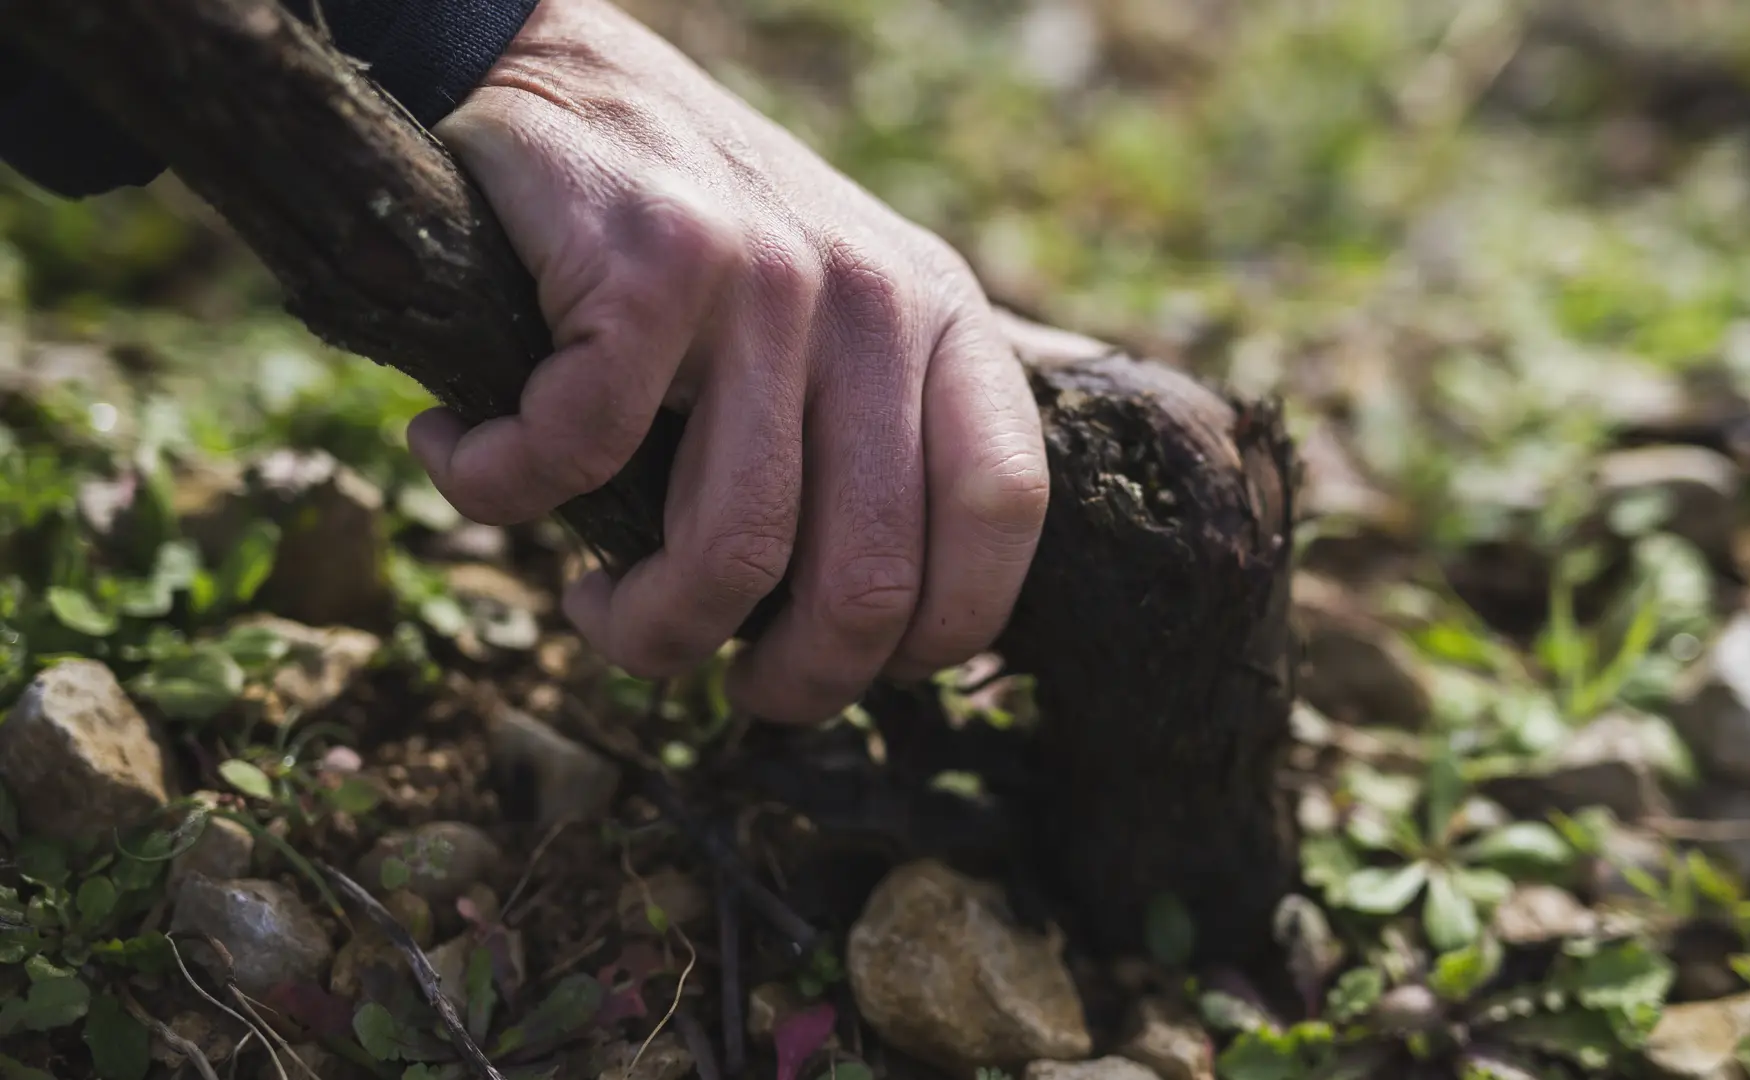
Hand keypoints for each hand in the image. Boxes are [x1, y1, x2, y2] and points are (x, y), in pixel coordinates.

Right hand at [409, 0, 1049, 723]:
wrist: (552, 70)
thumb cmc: (688, 231)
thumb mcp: (833, 311)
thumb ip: (875, 432)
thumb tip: (881, 635)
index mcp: (941, 319)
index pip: (1001, 515)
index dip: (931, 633)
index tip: (848, 664)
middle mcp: (876, 297)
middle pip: (869, 579)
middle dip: (788, 683)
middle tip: (712, 675)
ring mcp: (770, 275)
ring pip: (733, 549)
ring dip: (643, 628)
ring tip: (593, 607)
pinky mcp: (653, 257)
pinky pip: (581, 453)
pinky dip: (501, 491)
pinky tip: (468, 461)